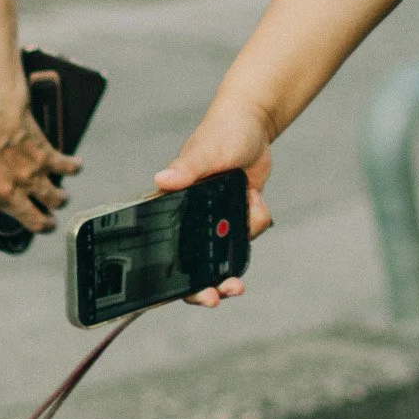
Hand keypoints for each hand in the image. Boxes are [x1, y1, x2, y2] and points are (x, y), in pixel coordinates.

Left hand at [0, 64, 78, 258]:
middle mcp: (8, 192)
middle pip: (34, 223)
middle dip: (43, 226)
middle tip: (46, 223)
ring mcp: (30, 175)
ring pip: (56, 200)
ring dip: (59, 200)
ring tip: (60, 198)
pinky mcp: (45, 155)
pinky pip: (67, 167)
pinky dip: (72, 166)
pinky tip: (75, 165)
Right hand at [154, 100, 274, 306]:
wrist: (254, 124)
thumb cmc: (223, 132)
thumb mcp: (206, 151)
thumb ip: (186, 168)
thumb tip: (162, 180)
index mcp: (172, 204)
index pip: (163, 248)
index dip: (173, 278)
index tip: (191, 295)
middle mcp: (190, 217)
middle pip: (193, 263)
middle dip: (207, 284)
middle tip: (224, 293)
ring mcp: (215, 219)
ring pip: (223, 253)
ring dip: (233, 261)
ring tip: (241, 260)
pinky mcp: (236, 215)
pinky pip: (247, 233)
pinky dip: (256, 220)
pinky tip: (255, 197)